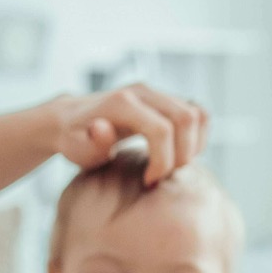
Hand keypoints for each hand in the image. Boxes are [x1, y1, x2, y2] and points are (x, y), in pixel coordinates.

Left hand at [51, 84, 207, 182]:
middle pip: (186, 119)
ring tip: (172, 165)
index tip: (149, 181)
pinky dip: (198, 136)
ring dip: (193, 146)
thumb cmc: (75, 140)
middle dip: (183, 155)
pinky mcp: (167, 98)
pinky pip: (198, 113)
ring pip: (197, 114)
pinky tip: (178, 154)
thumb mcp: (75, 148)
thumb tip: (102, 128)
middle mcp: (143, 91)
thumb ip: (92, 142)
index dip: (163, 161)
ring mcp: (157, 92)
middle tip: (164, 176)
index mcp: (122, 102)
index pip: (161, 130)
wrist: (73, 119)